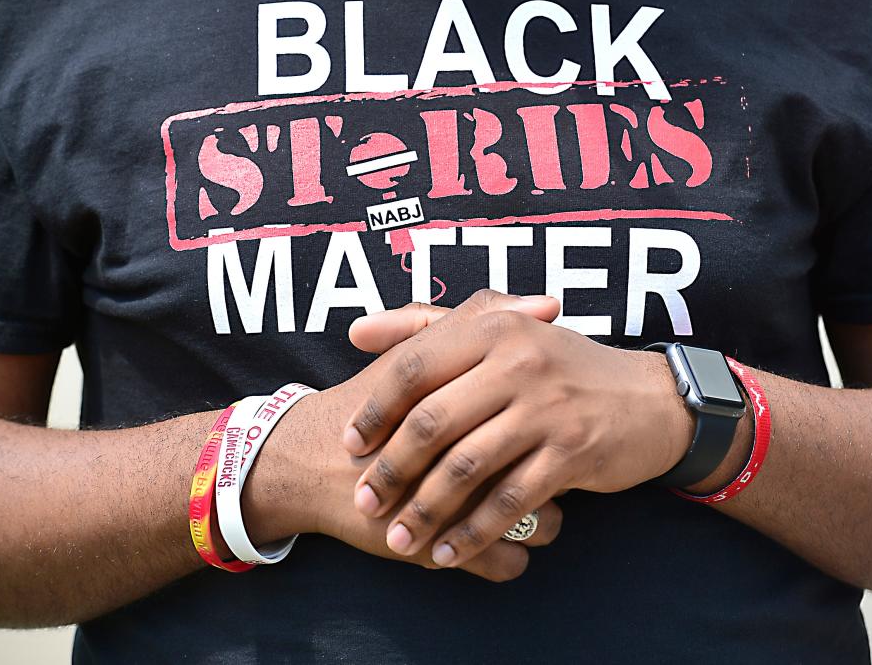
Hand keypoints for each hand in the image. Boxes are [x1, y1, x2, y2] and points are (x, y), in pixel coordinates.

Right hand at [242, 319, 560, 583]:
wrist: (315, 462)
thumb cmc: (376, 401)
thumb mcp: (422, 350)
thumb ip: (479, 317)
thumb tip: (548, 305)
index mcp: (465, 402)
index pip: (545, 412)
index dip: (556, 413)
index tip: (553, 413)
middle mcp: (465, 455)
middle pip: (550, 467)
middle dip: (556, 467)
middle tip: (542, 456)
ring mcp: (456, 508)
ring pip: (540, 525)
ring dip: (540, 517)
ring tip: (528, 500)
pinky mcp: (443, 551)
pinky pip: (509, 565)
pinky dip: (511, 555)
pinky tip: (502, 536)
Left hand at [342, 289, 692, 568]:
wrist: (647, 400)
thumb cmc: (558, 366)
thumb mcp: (502, 331)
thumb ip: (430, 327)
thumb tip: (357, 333)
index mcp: (493, 328)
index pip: (416, 365)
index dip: (377, 407)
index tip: (351, 443)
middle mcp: (518, 360)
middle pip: (433, 420)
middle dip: (391, 468)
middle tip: (364, 501)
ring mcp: (546, 407)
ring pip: (466, 466)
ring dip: (425, 509)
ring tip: (399, 540)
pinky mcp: (570, 452)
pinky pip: (509, 500)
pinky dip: (473, 532)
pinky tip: (448, 553)